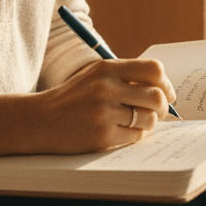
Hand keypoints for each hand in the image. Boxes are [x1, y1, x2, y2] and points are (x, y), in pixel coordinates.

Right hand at [23, 57, 176, 153]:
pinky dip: (133, 136)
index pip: (153, 69)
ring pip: (148, 119)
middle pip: (156, 96)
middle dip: (162, 107)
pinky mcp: (102, 136)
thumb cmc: (73, 98)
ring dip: (148, 123)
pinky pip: (135, 137)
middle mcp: (106, 88)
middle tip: (156, 112)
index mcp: (107, 69)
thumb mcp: (95, 76)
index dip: (166, 83)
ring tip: (135, 122)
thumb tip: (164, 89)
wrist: (39, 120)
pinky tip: (121, 131)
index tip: (166, 93)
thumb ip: (125, 77)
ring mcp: (104, 113)